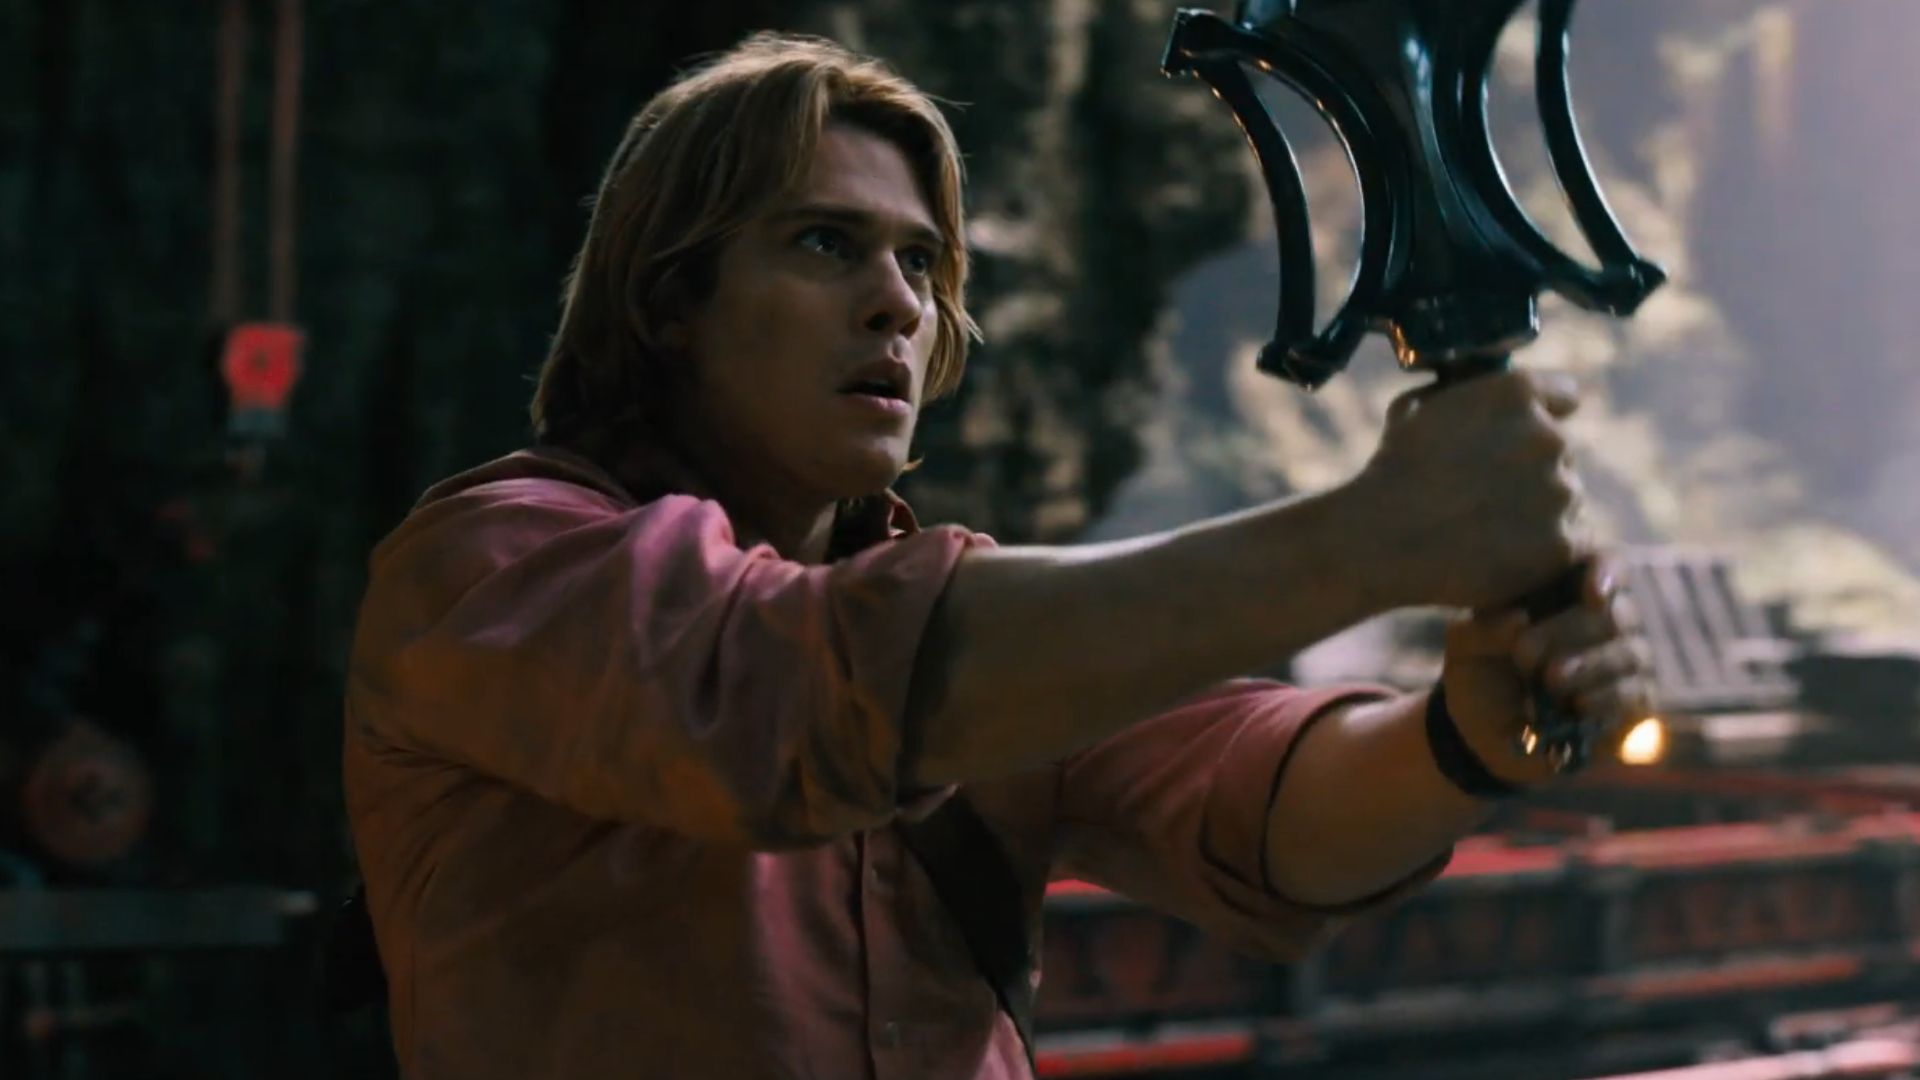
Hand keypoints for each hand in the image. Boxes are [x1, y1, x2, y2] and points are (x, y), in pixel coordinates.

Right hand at [1349, 370, 1587, 610]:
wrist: (1380, 538)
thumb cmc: (1391, 472)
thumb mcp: (1418, 407)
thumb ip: (1469, 395)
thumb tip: (1486, 399)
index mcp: (1517, 393)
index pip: (1564, 396)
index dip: (1542, 417)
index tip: (1521, 439)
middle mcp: (1549, 436)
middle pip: (1560, 454)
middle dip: (1531, 472)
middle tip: (1484, 496)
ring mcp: (1561, 491)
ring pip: (1565, 500)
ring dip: (1538, 512)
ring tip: (1483, 529)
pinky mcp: (1562, 542)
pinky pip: (1568, 543)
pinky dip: (1541, 552)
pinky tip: (1500, 553)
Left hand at [1438, 558, 1653, 787]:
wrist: (1483, 731)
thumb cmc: (1479, 670)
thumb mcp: (1466, 646)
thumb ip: (1487, 628)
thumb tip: (1521, 619)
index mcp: (1567, 590)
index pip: (1607, 564)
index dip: (1607, 573)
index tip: (1591, 595)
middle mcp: (1604, 620)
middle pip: (1616, 614)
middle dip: (1570, 632)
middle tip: (1525, 654)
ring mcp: (1624, 662)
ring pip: (1630, 654)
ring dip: (1589, 666)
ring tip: (1549, 680)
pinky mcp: (1631, 703)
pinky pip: (1636, 694)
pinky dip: (1607, 698)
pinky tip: (1577, 705)